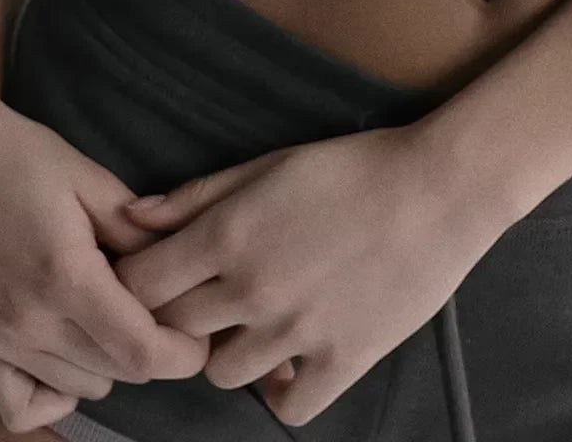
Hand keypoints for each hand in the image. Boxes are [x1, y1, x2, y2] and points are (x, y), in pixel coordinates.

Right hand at [0, 77, 212, 431]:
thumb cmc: (23, 157)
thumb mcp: (91, 179)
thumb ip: (137, 230)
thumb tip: (180, 266)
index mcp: (65, 275)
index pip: (139, 352)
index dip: (181, 353)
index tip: (198, 333)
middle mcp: (29, 319)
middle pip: (116, 373)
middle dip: (151, 351)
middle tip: (160, 311)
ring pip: (79, 389)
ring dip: (108, 364)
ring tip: (112, 315)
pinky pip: (21, 406)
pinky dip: (55, 393)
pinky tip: (70, 352)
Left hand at [113, 122, 507, 427]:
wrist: (438, 189)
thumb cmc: (352, 166)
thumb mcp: (270, 163)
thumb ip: (198, 194)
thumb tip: (132, 217)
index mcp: (228, 235)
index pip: (141, 283)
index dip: (137, 284)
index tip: (153, 278)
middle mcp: (252, 290)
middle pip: (173, 329)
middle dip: (176, 317)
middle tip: (203, 299)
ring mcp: (296, 332)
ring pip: (221, 374)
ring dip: (228, 351)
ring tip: (253, 324)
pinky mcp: (341, 361)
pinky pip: (288, 407)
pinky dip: (282, 391)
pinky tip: (291, 362)